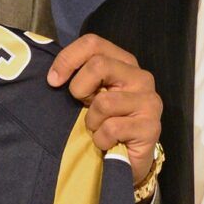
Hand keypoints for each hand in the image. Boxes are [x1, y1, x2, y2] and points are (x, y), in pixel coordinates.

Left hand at [46, 34, 160, 185]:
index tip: (53, 81)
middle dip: (79, 89)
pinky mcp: (151, 126)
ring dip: (91, 121)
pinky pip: (112, 128)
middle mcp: (141, 77)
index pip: (93, 43)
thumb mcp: (89, 95)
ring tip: (98, 128)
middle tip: (83, 107)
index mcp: (123, 63)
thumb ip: (79, 77)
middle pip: (98, 65)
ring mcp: (149, 101)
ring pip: (104, 101)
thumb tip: (53, 76)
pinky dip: (101, 139)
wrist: (126, 160)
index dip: (67, 59)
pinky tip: (108, 142)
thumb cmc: (104, 123)